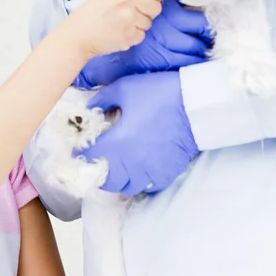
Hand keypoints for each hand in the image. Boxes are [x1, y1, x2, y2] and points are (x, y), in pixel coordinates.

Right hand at [66, 0, 162, 58]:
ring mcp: (129, 18)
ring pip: (148, 23)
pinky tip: (118, 34)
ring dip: (138, 26)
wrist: (76, 35)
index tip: (146, 2)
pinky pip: (141, 36)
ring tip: (121, 25)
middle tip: (133, 16)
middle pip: (156, 7)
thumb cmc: (90, 14)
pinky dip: (132, 37)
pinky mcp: (129, 35)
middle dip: (148, 13)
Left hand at [78, 72, 198, 195]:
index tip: (77, 149)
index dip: (80, 155)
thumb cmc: (160, 93)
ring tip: (114, 167)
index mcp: (118, 142)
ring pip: (125, 187)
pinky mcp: (166, 173)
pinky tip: (136, 169)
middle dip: (96, 171)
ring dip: (115, 180)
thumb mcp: (124, 88)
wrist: (197, 104)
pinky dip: (137, 181)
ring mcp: (150, 171)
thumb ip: (102, 99)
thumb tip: (91, 109)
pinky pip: (146, 186)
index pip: (89, 158)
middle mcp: (132, 163)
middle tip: (94, 160)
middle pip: (105, 181)